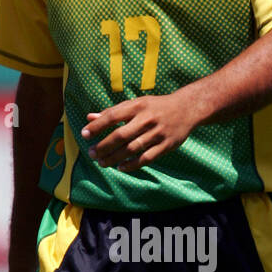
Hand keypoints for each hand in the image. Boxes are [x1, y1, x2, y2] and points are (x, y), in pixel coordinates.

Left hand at [81, 94, 196, 170]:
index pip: (113, 116)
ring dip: (115, 158)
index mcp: (138, 106)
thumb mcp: (135, 104)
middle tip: (92, 153)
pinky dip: (132, 165)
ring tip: (102, 163)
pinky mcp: (167, 145)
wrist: (187, 108)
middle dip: (104, 146)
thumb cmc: (155, 106)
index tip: (84, 135)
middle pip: (121, 135)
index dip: (97, 126)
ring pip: (132, 149)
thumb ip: (113, 112)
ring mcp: (158, 133)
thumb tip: (89, 118)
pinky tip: (120, 168)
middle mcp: (147, 119)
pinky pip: (147, 158)